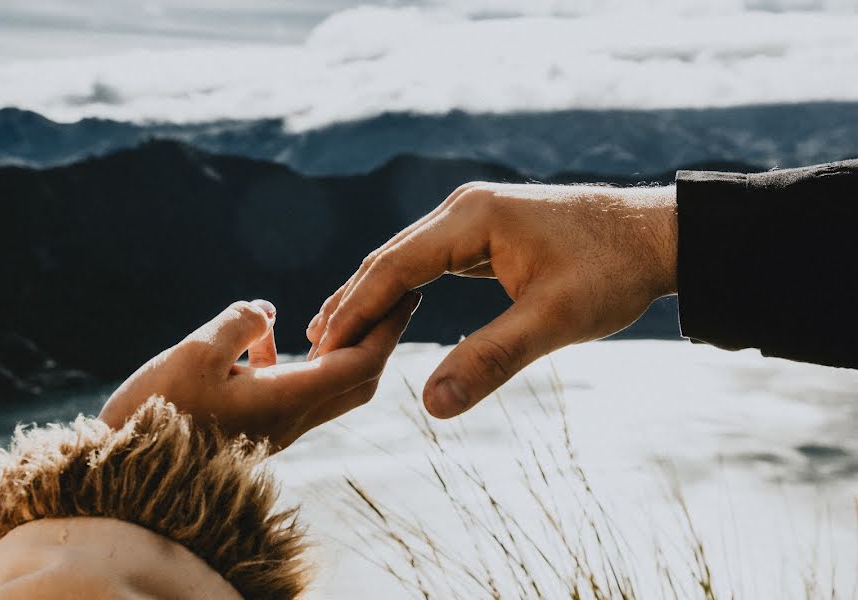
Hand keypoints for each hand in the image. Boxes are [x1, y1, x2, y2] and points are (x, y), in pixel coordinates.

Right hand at [100, 294, 420, 449]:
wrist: (131, 480)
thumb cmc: (158, 416)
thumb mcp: (194, 354)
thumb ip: (239, 324)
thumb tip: (268, 311)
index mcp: (287, 399)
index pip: (359, 362)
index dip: (388, 328)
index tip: (409, 294)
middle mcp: (291, 417)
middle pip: (358, 378)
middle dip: (381, 337)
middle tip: (394, 299)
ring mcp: (274, 425)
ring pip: (328, 384)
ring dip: (342, 347)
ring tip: (339, 310)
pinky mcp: (254, 427)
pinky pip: (291, 389)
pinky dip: (294, 358)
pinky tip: (262, 337)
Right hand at [307, 183, 676, 418]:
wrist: (658, 236)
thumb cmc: (612, 272)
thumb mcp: (555, 321)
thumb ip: (492, 359)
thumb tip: (432, 405)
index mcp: (473, 219)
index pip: (393, 265)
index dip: (356, 309)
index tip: (323, 347)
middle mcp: (464, 210)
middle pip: (389, 257)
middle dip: (352, 303)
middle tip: (315, 347)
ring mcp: (474, 218)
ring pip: (405, 258)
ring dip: (372, 295)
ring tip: (333, 332)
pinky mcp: (485, 231)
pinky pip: (429, 260)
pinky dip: (402, 288)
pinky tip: (387, 311)